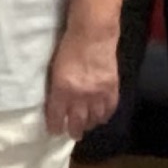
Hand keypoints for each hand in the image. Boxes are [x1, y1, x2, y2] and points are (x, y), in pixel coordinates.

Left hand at [45, 24, 119, 138]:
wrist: (92, 34)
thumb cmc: (68, 48)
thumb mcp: (55, 70)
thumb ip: (56, 89)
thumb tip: (57, 105)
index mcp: (62, 89)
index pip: (57, 117)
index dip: (55, 127)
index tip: (55, 131)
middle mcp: (80, 95)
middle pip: (77, 123)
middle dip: (73, 131)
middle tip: (72, 133)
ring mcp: (98, 93)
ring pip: (94, 119)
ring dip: (89, 124)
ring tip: (86, 125)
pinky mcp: (112, 88)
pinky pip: (109, 110)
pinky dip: (104, 116)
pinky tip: (100, 116)